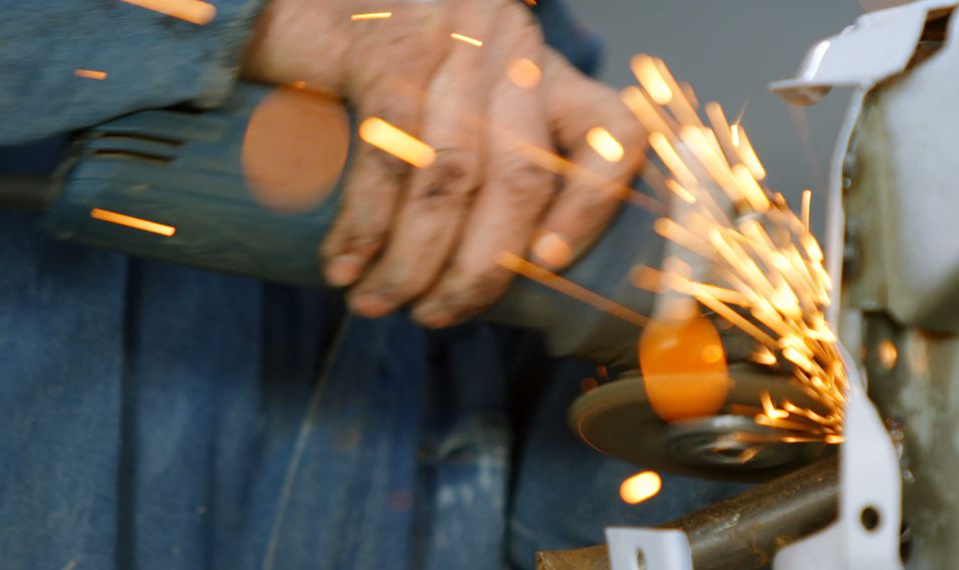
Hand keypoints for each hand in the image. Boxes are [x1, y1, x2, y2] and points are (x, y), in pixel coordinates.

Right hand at [243, 0, 645, 326]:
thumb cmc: (385, 69)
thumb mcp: (459, 103)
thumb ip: (490, 161)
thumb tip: (490, 272)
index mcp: (545, 69)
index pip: (613, 133)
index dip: (592, 210)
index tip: (547, 266)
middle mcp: (511, 47)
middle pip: (523, 176)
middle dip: (479, 268)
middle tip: (438, 313)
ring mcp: (452, 38)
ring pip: (453, 174)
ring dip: (413, 259)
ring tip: (377, 302)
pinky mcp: (385, 42)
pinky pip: (387, 152)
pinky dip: (364, 223)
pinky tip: (344, 263)